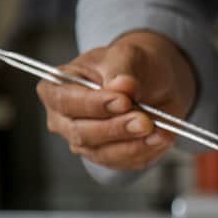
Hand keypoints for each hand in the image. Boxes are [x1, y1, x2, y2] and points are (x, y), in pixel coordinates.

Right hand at [36, 31, 195, 169]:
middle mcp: (64, 119)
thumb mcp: (126, 55)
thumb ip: (121, 70)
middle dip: (116, 128)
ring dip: (133, 145)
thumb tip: (123, 86)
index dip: (93, 104)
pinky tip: (161, 138)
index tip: (122, 101)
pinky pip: (125, 162)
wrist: (153, 81)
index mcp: (57, 87)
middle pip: (82, 133)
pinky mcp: (109, 157)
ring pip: (103, 153)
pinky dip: (145, 152)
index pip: (64, 101)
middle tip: (144, 120)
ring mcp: (86, 142)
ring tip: (158, 131)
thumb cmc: (129, 65)